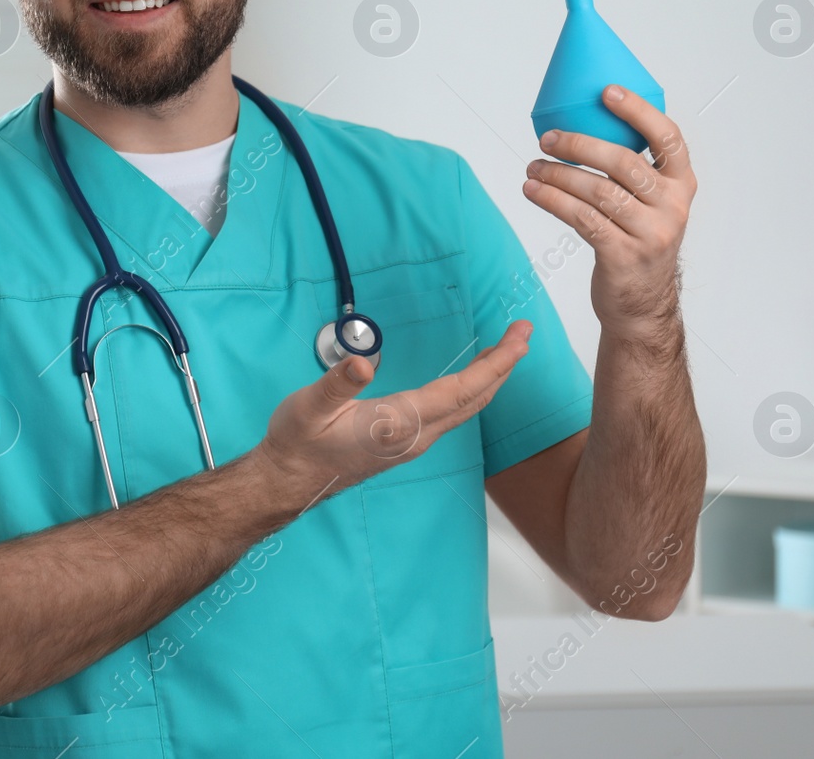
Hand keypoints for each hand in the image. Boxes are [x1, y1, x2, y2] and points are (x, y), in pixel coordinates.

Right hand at [254, 320, 532, 496]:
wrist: (290, 481)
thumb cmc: (298, 442)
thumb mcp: (308, 406)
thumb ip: (336, 384)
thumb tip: (363, 362)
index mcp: (398, 423)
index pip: (460, 390)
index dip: (493, 364)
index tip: (517, 338)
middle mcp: (416, 436)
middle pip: (474, 399)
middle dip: (503, 365)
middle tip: (524, 332)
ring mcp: (414, 442)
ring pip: (466, 409)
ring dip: (491, 378)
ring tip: (507, 350)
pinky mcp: (407, 444)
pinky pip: (453, 414)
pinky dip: (472, 390)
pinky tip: (472, 379)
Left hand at [523, 84, 696, 337]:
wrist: (643, 305)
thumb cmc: (638, 243)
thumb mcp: (650, 204)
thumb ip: (631, 172)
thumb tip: (580, 127)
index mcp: (681, 184)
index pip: (667, 137)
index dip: (638, 111)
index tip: (607, 92)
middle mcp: (672, 206)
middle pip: (623, 162)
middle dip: (579, 145)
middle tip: (548, 138)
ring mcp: (650, 233)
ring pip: (598, 191)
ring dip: (558, 175)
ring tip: (533, 167)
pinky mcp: (623, 255)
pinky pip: (582, 219)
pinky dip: (552, 201)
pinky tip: (533, 190)